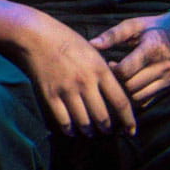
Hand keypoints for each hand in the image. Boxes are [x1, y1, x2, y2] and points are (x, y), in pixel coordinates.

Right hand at [16, 12, 135, 137]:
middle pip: (103, 117)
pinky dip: (69, 129)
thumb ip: (103, 72)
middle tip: (108, 132)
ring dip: (89, 131)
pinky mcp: (50, 96)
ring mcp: (67, 90)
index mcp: (100, 70)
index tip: (131, 130)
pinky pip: (63, 121)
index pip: (120, 101)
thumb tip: (112, 93)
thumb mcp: (93, 52)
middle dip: (107, 129)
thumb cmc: (67, 41)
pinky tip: (71, 131)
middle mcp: (86, 82)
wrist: (37, 37)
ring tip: (90, 132)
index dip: (128, 120)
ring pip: (84, 122)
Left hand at [88, 12, 169, 107]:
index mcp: (152, 48)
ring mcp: (169, 77)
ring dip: (126, 91)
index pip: (127, 70)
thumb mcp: (135, 24)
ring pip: (139, 96)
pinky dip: (136, 96)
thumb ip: (113, 35)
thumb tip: (91, 45)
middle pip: (131, 86)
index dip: (113, 70)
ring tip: (123, 78)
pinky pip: (148, 100)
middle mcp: (163, 65)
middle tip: (114, 73)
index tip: (110, 63)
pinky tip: (133, 83)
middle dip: (118, 82)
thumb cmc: (155, 26)